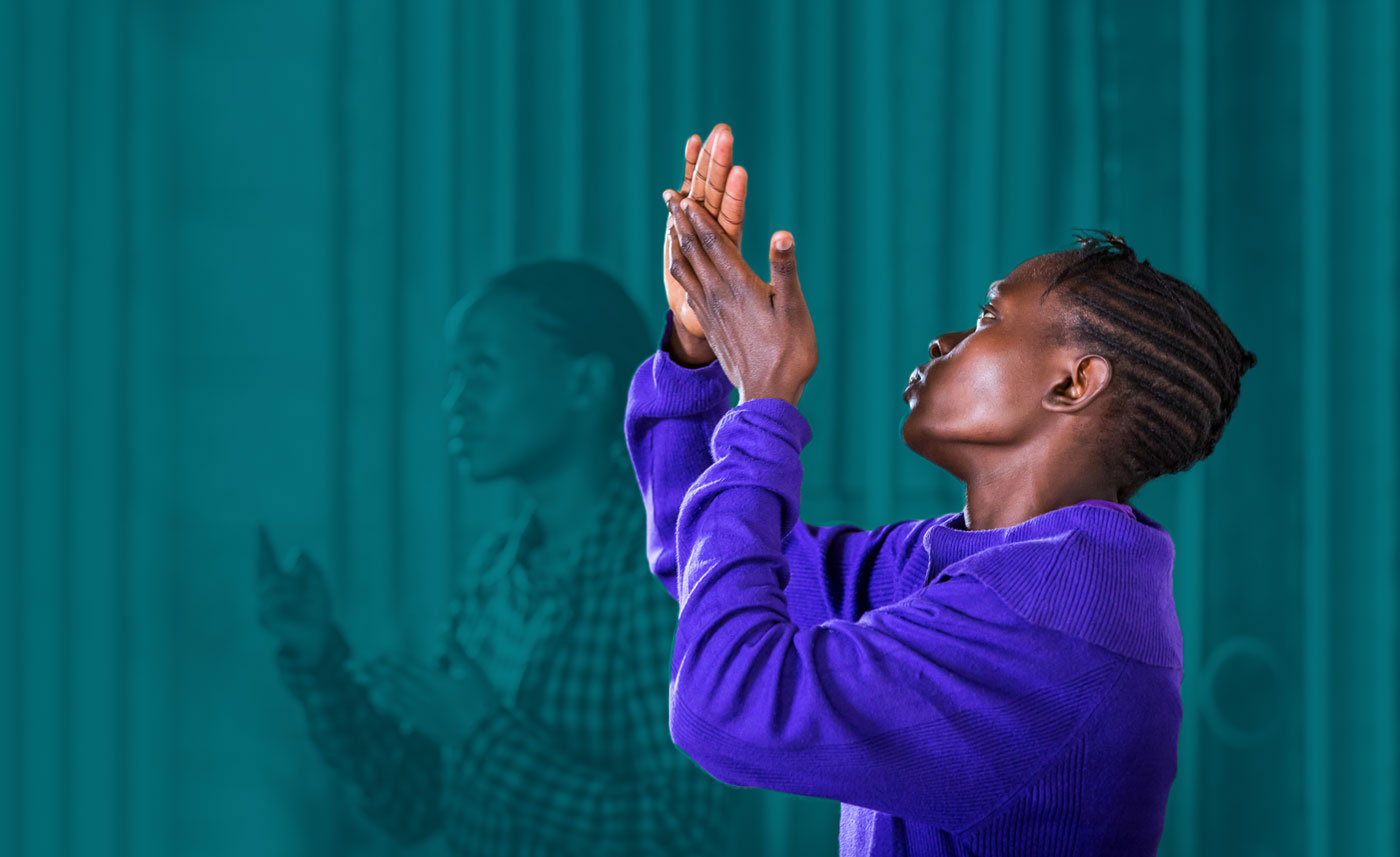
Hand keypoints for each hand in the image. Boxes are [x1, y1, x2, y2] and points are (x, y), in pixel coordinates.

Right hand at [256, 524, 333, 666]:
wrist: (318, 635)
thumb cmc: (317, 610)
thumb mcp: (318, 584)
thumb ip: (309, 567)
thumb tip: (297, 551)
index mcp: (281, 581)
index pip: (269, 559)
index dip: (264, 544)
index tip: (260, 526)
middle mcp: (270, 592)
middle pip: (263, 569)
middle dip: (264, 557)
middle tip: (268, 547)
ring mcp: (266, 605)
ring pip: (269, 585)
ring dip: (284, 584)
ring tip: (297, 591)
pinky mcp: (267, 618)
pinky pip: (271, 604)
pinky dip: (283, 599)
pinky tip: (292, 599)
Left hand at [358, 653, 501, 745]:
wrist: (484, 737)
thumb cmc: (483, 701)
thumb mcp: (474, 671)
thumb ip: (455, 651)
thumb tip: (441, 629)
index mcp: (436, 680)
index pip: (407, 666)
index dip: (388, 659)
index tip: (371, 652)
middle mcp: (424, 694)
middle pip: (393, 679)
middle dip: (371, 670)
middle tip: (350, 665)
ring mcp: (422, 710)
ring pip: (392, 694)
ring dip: (373, 684)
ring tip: (356, 678)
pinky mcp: (423, 723)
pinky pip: (399, 711)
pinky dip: (386, 704)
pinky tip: (375, 699)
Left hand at [662, 192, 817, 405]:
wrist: (767, 393)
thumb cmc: (789, 352)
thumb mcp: (794, 309)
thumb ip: (785, 269)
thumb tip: (781, 235)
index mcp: (739, 285)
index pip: (713, 243)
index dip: (698, 217)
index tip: (684, 194)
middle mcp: (717, 294)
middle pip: (693, 250)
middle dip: (681, 221)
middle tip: (668, 195)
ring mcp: (709, 310)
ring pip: (685, 269)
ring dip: (677, 243)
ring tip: (670, 225)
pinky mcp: (709, 324)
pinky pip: (687, 289)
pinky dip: (681, 268)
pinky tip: (680, 266)